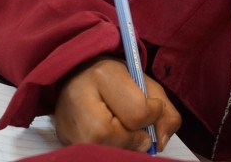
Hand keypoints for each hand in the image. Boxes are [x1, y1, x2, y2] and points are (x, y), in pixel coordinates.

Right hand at [54, 57, 181, 152]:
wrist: (75, 75)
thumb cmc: (113, 79)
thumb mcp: (145, 84)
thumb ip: (165, 112)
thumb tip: (160, 142)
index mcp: (102, 75)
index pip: (138, 113)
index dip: (153, 114)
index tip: (151, 105)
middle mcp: (79, 100)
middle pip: (120, 139)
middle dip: (135, 137)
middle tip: (134, 124)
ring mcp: (67, 124)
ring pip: (108, 151)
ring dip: (124, 146)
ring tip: (119, 128)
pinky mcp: (65, 140)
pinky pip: (97, 154)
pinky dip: (111, 149)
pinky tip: (107, 136)